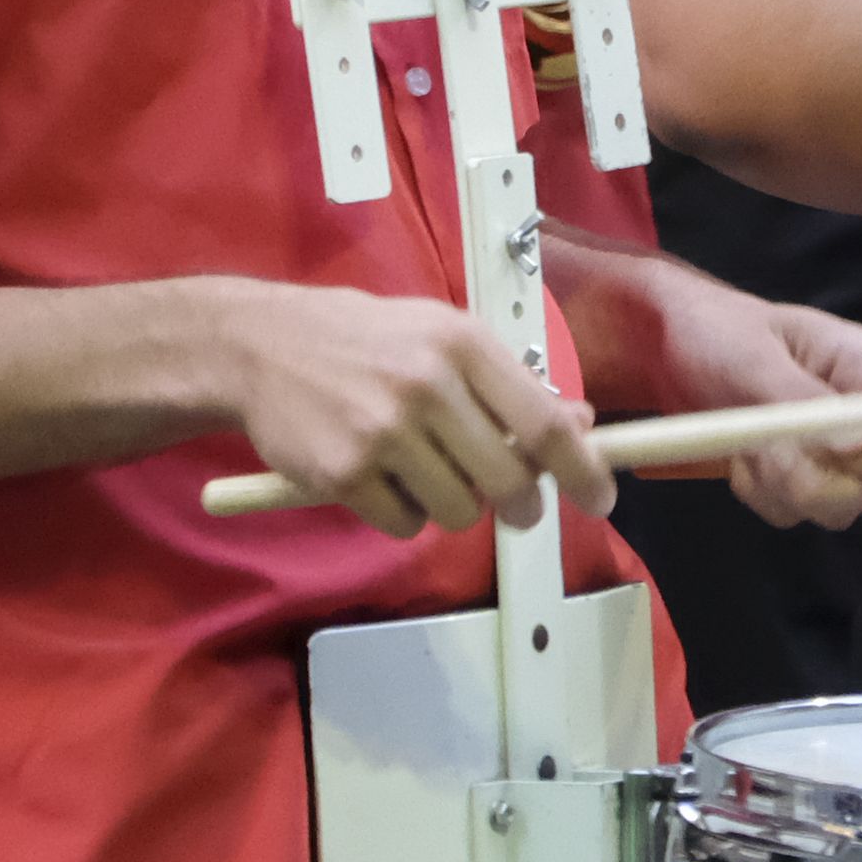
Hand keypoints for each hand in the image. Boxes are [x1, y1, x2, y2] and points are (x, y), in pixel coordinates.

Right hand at [215, 282, 611, 538]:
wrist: (260, 344)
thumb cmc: (365, 340)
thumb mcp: (441, 336)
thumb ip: (508, 383)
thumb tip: (580, 427)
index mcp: (462, 343)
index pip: (544, 423)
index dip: (582, 471)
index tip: (601, 499)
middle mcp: (427, 386)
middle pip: (509, 482)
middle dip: (519, 504)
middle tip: (508, 501)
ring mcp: (383, 433)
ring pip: (459, 512)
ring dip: (451, 505)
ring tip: (419, 468)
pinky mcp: (344, 475)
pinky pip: (405, 525)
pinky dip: (401, 513)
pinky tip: (378, 476)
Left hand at [602, 278, 861, 533]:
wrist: (667, 343)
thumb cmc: (714, 332)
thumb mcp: (755, 359)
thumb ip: (804, 400)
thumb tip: (861, 447)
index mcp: (861, 367)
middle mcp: (855, 409)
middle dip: (824, 482)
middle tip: (770, 458)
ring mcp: (827, 445)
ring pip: (834, 501)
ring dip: (784, 487)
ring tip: (746, 449)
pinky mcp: (796, 469)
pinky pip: (795, 508)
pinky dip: (762, 494)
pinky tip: (738, 461)